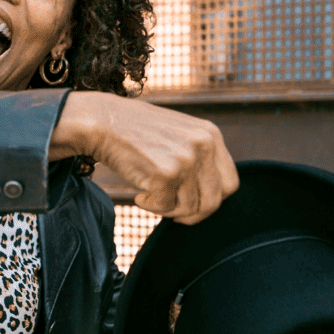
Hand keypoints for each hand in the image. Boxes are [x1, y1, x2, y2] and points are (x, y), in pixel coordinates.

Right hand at [51, 93, 239, 224]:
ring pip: (190, 208)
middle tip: (172, 209)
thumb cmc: (137, 131)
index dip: (212, 198)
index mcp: (211, 135)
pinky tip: (139, 193)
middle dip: (192, 213)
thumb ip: (200, 157)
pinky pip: (165, 207)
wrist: (104, 121)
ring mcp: (186, 160)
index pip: (230, 183)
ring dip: (168, 209)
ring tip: (150, 194)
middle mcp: (204, 145)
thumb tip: (212, 196)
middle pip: (214, 201)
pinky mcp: (165, 174)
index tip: (192, 201)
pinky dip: (150, 206)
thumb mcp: (181, 134)